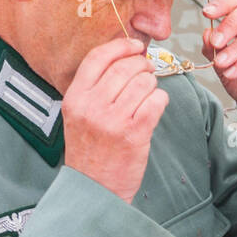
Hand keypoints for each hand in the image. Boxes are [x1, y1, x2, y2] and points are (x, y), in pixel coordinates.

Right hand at [62, 38, 168, 201]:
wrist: (94, 190)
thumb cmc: (90, 153)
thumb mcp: (78, 116)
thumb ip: (94, 89)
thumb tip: (124, 60)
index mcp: (75, 98)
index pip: (98, 57)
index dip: (121, 46)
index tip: (134, 46)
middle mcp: (92, 107)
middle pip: (125, 66)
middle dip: (142, 64)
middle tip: (147, 71)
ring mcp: (114, 120)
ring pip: (143, 82)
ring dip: (152, 84)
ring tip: (148, 94)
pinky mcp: (135, 133)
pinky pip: (156, 101)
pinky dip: (160, 99)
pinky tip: (155, 106)